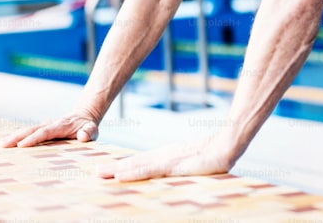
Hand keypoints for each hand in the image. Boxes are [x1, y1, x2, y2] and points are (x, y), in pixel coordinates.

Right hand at [0, 113, 98, 147]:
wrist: (84, 116)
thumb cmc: (87, 127)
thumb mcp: (92, 129)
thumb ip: (88, 132)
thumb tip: (83, 136)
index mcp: (61, 125)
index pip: (45, 132)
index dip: (34, 138)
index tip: (21, 145)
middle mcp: (50, 124)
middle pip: (31, 130)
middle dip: (17, 137)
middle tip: (3, 145)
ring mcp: (44, 126)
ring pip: (27, 130)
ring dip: (13, 137)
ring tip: (0, 144)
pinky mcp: (41, 129)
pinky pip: (27, 133)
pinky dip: (16, 137)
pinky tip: (5, 144)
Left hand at [97, 134, 234, 181]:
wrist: (227, 146)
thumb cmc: (216, 157)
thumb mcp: (196, 166)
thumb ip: (185, 170)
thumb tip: (180, 176)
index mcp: (168, 156)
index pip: (142, 162)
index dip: (125, 167)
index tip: (109, 171)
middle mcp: (164, 156)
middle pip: (135, 162)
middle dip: (114, 167)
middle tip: (95, 172)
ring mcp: (167, 159)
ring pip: (137, 165)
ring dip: (117, 170)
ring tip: (100, 173)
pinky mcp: (172, 164)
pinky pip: (148, 170)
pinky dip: (133, 172)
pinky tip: (120, 176)